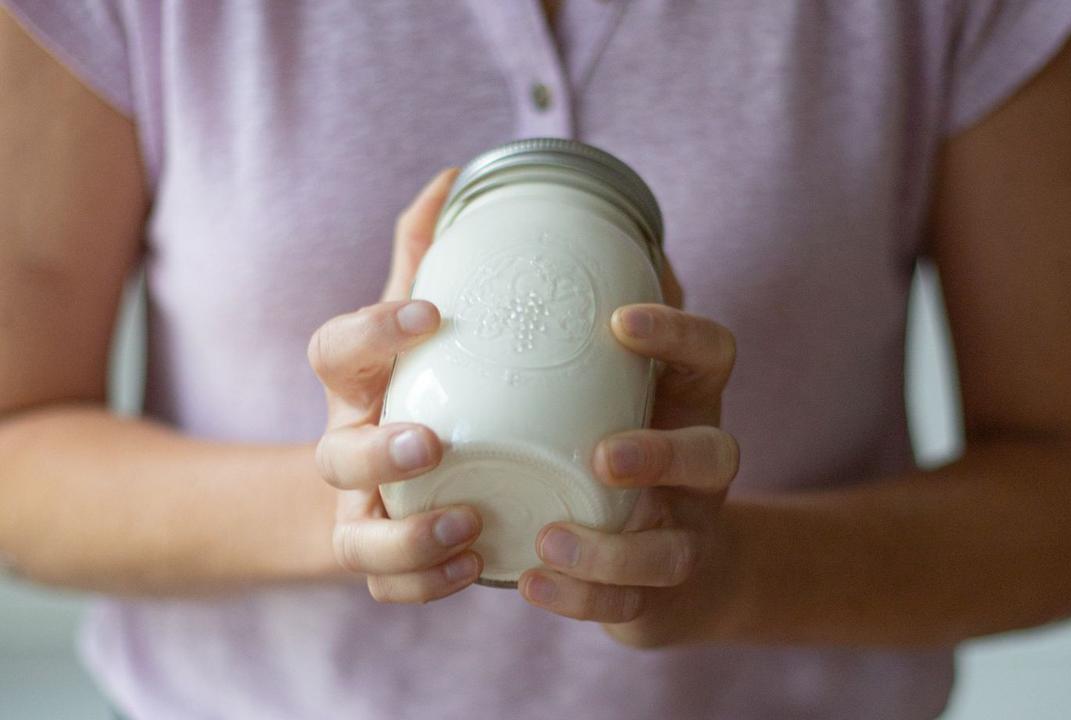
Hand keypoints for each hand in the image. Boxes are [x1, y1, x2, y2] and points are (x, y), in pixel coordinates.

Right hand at [307, 168, 486, 601]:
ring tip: (468, 519)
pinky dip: (426, 582)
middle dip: (377, 451)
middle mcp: (347, 448)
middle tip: (429, 442)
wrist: (381, 475)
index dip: (374, 331)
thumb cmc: (411, 381)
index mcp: (358, 382)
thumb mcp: (415, 321)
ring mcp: (361, 511)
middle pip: (334, 454)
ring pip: (357, 537)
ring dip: (407, 534)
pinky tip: (477, 566)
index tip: (433, 315)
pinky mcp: (382, 561)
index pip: (335, 349)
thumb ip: (429, 256)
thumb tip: (458, 176)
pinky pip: (388, 586)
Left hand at [517, 303, 740, 647]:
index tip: (618, 320)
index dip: (679, 334)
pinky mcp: (653, 597)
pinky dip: (582, 600)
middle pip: (716, 454)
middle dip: (664, 453)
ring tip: (550, 539)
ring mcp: (681, 535)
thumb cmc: (592, 440)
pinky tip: (532, 585)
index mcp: (681, 403)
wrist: (647, 565)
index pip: (713, 356)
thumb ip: (518, 295)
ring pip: (674, 547)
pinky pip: (630, 606)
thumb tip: (455, 187)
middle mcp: (696, 467)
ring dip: (614, 548)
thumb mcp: (575, 373)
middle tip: (603, 454)